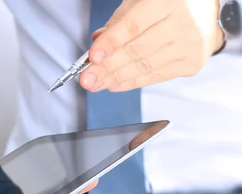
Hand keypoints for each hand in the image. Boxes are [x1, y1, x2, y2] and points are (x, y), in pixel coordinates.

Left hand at [79, 0, 222, 91]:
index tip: (92, 57)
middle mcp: (183, 22)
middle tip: (86, 79)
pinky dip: (132, 82)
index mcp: (168, 1)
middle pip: (137, 50)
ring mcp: (190, 44)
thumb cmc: (168, 4)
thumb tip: (97, 42)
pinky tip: (114, 85)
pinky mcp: (192, 63)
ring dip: (115, 78)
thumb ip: (119, 20)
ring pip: (145, 67)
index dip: (111, 42)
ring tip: (95, 84)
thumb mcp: (142, 1)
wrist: (206, 12)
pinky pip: (156, 77)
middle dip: (107, 67)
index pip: (134, 25)